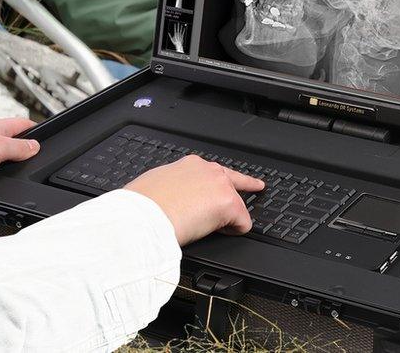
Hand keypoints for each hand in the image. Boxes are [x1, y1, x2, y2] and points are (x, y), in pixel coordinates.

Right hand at [124, 156, 264, 245]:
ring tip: (210, 227)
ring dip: (228, 216)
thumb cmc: (141, 205)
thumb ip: (171, 188)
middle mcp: (208, 170)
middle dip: (244, 186)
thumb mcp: (155, 187)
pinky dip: (234, 231)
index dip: (222, 179)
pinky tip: (217, 233)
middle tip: (258, 186)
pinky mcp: (230, 204)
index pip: (212, 171)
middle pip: (234, 181)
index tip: (234, 178)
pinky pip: (243, 223)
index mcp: (189, 165)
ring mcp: (221, 186)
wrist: (143, 216)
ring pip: (237, 204)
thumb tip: (171, 198)